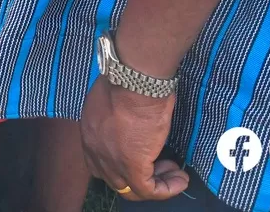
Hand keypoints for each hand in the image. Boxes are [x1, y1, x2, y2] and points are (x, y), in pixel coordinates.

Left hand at [79, 74, 187, 200]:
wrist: (136, 80)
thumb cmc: (129, 79)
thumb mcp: (115, 97)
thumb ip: (117, 113)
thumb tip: (131, 117)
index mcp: (89, 131)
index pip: (98, 162)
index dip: (120, 166)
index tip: (144, 155)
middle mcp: (94, 149)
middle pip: (114, 179)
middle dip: (139, 176)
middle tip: (162, 165)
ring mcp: (111, 160)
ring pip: (131, 189)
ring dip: (156, 183)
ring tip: (174, 173)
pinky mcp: (132, 167)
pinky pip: (149, 191)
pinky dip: (166, 189)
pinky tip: (180, 179)